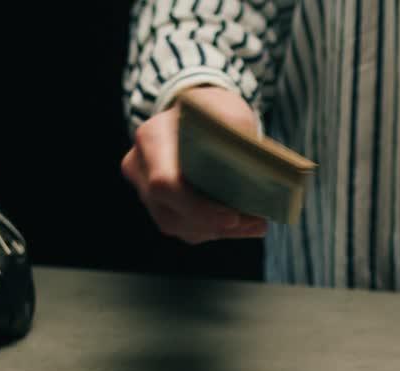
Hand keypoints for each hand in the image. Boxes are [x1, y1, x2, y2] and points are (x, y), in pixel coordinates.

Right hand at [122, 86, 267, 242]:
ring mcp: (145, 191)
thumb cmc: (213, 111)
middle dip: (216, 223)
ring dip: (220, 230)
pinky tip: (242, 224)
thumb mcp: (228, 111)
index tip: (232, 216)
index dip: (197, 207)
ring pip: (179, 226)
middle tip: (257, 223)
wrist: (195, 116)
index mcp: (151, 138)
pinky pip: (185, 229)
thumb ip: (238, 138)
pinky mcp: (160, 207)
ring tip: (255, 224)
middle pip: (171, 212)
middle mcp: (140, 167)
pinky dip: (215, 229)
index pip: (165, 183)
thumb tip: (259, 173)